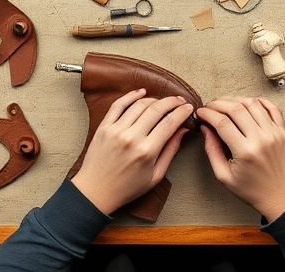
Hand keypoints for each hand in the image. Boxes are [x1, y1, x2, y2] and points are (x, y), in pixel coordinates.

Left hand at [71, 88, 192, 214]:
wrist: (95, 191)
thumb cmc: (127, 188)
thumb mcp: (156, 176)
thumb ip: (171, 150)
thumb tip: (182, 130)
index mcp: (146, 151)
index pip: (170, 123)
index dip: (182, 112)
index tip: (189, 108)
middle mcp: (131, 138)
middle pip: (157, 109)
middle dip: (172, 102)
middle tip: (180, 101)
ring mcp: (116, 130)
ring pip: (139, 105)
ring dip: (155, 99)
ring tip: (164, 100)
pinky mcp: (104, 127)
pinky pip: (118, 105)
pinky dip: (131, 95)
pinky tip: (141, 92)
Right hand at [198, 97, 284, 221]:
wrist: (280, 197)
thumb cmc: (251, 189)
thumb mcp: (224, 175)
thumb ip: (212, 150)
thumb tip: (206, 128)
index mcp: (245, 151)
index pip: (222, 122)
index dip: (208, 114)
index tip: (201, 112)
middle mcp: (261, 139)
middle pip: (236, 108)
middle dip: (218, 103)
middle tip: (209, 106)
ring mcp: (274, 133)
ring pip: (253, 104)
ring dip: (236, 99)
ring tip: (225, 104)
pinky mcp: (283, 132)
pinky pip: (273, 108)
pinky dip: (260, 100)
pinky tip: (248, 101)